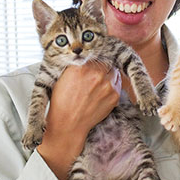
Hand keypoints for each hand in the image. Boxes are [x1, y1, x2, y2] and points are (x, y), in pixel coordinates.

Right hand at [36, 62, 120, 179]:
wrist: (68, 124)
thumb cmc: (62, 102)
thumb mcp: (63, 77)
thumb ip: (77, 65)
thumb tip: (85, 56)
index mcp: (81, 67)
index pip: (94, 54)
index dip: (94, 59)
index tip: (93, 62)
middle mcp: (96, 74)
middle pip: (106, 62)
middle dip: (102, 66)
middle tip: (97, 73)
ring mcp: (107, 85)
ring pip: (114, 72)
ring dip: (109, 75)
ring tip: (99, 84)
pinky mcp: (114, 96)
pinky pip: (117, 85)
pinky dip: (112, 86)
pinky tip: (102, 93)